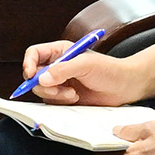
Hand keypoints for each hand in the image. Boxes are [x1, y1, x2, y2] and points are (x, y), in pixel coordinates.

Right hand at [24, 41, 150, 108]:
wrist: (125, 86)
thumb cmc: (110, 70)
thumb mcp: (85, 64)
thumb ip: (62, 69)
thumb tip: (41, 78)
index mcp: (60, 52)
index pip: (34, 54)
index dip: (28, 63)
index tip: (31, 74)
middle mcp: (57, 67)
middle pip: (34, 75)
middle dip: (44, 85)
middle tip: (59, 88)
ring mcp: (59, 83)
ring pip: (41, 90)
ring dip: (54, 94)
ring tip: (72, 94)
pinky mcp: (64, 97)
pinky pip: (51, 101)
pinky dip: (60, 102)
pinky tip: (74, 99)